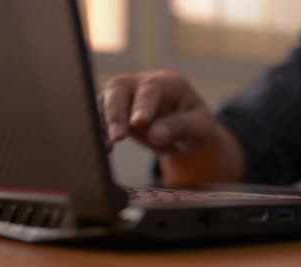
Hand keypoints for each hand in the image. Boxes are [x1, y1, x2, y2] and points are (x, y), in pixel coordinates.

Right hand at [100, 69, 243, 185]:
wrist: (185, 132)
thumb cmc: (195, 126)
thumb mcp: (200, 128)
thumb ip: (180, 127)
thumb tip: (154, 134)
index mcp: (169, 82)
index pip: (150, 88)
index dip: (142, 105)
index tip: (138, 124)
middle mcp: (143, 83)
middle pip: (119, 87)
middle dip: (115, 113)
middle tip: (118, 138)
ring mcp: (127, 95)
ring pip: (105, 100)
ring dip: (103, 123)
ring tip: (106, 147)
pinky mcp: (115, 110)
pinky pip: (101, 116)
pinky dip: (100, 131)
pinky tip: (104, 148)